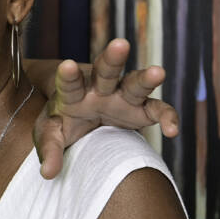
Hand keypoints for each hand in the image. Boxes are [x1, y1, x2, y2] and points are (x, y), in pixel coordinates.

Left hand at [33, 39, 179, 178]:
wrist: (81, 115)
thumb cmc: (62, 121)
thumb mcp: (50, 133)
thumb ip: (50, 149)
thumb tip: (48, 174)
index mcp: (72, 92)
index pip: (69, 83)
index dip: (68, 76)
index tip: (65, 66)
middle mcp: (99, 89)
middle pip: (105, 71)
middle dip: (112, 58)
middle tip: (119, 44)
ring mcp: (122, 97)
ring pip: (134, 83)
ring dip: (146, 78)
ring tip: (158, 72)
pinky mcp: (141, 110)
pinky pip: (158, 110)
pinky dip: (167, 117)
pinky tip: (171, 130)